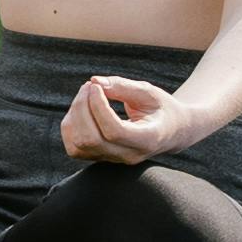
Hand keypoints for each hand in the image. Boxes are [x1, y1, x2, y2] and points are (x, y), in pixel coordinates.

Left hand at [59, 75, 201, 164]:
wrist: (170, 131)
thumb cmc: (161, 108)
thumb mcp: (148, 92)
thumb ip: (122, 86)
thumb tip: (94, 81)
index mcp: (147, 140)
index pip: (113, 131)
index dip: (98, 107)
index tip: (96, 86)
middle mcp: (129, 155)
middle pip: (90, 139)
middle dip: (82, 108)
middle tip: (90, 86)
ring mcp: (113, 160)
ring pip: (78, 145)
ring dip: (75, 116)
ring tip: (87, 95)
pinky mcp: (100, 158)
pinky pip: (74, 148)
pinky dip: (71, 126)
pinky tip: (82, 109)